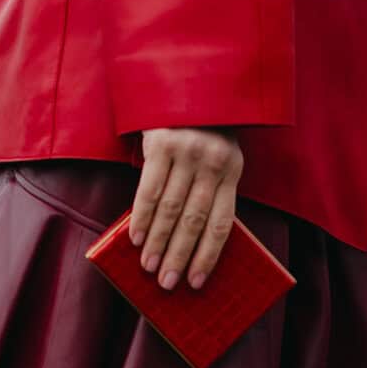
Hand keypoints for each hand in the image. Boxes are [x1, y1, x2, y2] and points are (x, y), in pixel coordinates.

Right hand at [129, 127, 242, 292]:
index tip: (196, 282)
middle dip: (179, 256)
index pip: (222, 223)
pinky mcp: (161, 145)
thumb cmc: (202, 129)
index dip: (208, 255)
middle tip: (167, 284)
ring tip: (148, 267)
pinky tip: (135, 237)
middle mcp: (211, 163)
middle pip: (194, 221)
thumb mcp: (217, 156)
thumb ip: (210, 189)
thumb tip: (189, 241)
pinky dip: (141, 217)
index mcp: (231, 170)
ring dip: (157, 242)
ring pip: (170, 209)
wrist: (185, 83)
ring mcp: (186, 154)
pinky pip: (149, 189)